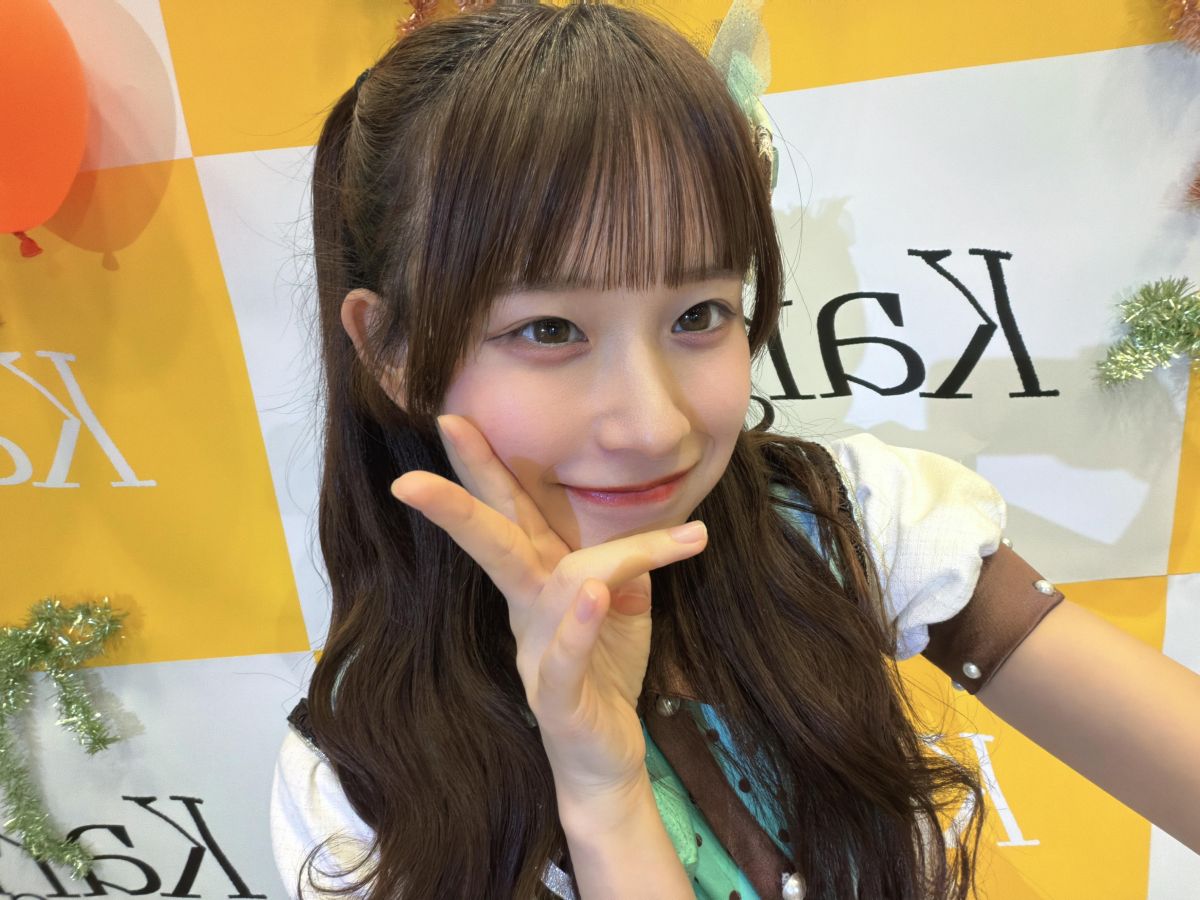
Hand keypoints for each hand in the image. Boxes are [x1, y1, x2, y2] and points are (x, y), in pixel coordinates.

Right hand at [390, 414, 707, 802]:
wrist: (604, 759)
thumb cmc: (604, 673)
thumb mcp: (622, 606)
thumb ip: (623, 561)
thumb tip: (644, 514)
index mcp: (540, 581)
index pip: (511, 514)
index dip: (485, 468)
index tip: (456, 418)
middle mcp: (528, 609)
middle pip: (495, 539)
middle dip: (467, 488)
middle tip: (446, 431)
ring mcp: (537, 652)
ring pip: (551, 590)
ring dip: (597, 561)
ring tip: (659, 545)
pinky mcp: (557, 697)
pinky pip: (564, 657)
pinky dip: (578, 626)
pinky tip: (589, 596)